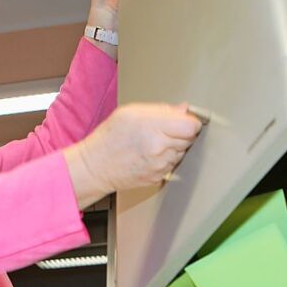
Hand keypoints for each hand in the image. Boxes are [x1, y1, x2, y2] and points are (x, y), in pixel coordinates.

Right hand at [65, 103, 202, 202]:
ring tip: (154, 142)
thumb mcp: (131, 112)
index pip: (190, 126)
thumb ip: (162, 110)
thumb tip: (184, 110)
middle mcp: (158, 148)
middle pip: (189, 139)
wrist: (96, 166)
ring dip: (174, 147)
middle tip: (164, 130)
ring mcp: (160, 166)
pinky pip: (173, 164)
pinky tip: (151, 155)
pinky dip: (166, 159)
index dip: (189, 122)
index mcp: (152, 128)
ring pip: (182, 152)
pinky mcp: (160, 177)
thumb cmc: (110, 137)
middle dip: (181, 133)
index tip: (184, 120)